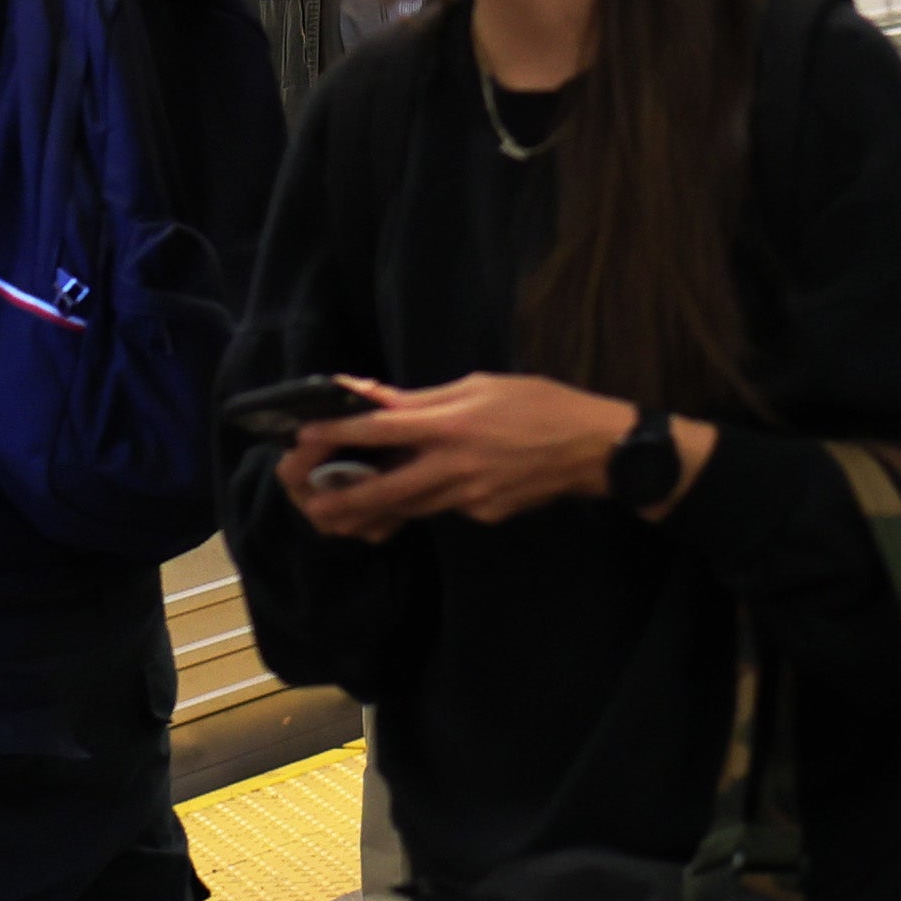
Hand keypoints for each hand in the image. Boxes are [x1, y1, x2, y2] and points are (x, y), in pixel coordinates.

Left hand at [280, 370, 638, 537]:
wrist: (596, 449)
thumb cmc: (542, 405)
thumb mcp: (480, 385)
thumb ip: (423, 399)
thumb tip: (375, 398)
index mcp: (452, 425)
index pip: (380, 431)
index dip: (337, 435)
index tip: (304, 437)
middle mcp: (454, 466)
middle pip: (383, 491)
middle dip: (341, 500)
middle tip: (311, 504)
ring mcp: (470, 498)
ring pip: (408, 507)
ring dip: (373, 509)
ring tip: (343, 510)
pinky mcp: (484, 515)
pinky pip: (443, 508)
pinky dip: (427, 500)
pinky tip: (427, 489)